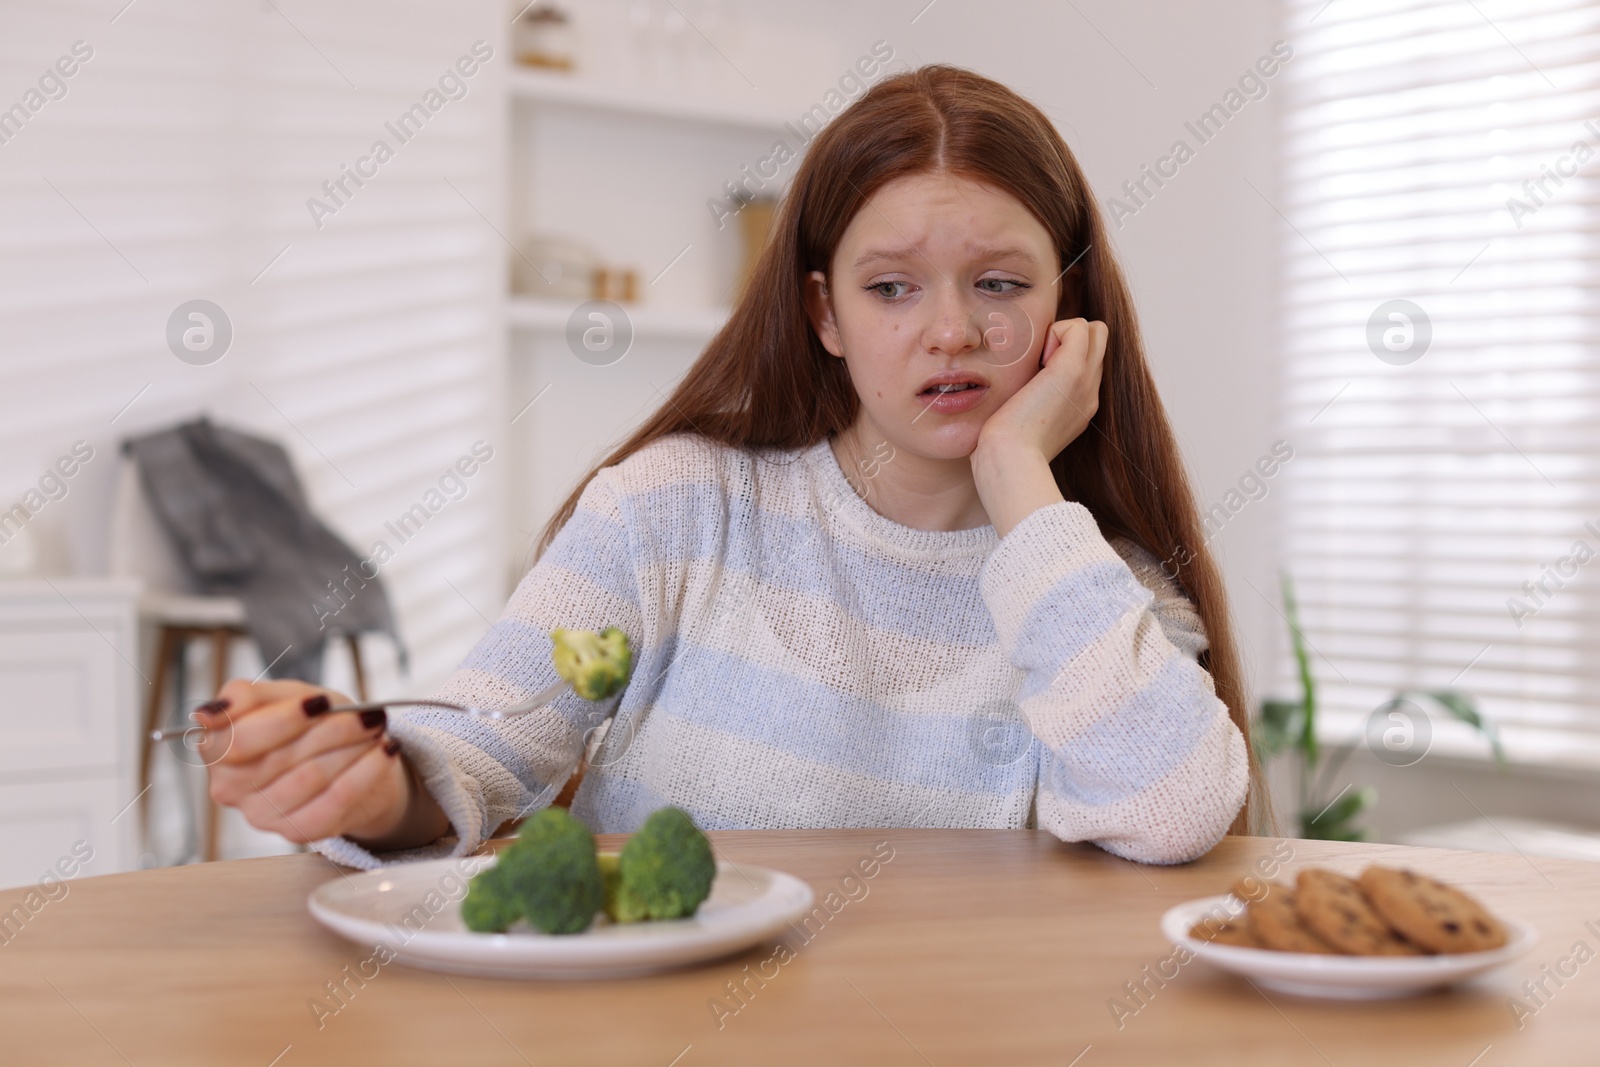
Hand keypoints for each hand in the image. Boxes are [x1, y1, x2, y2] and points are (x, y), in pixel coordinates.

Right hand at [200, 678, 424, 846]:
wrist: (346, 759)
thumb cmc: (309, 724)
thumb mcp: (283, 696)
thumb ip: (247, 696)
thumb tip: (211, 712)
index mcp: (216, 749)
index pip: (239, 739)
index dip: (283, 720)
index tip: (319, 703)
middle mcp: (228, 787)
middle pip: (282, 756)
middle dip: (331, 730)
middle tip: (366, 715)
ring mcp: (259, 815)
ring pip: (312, 776)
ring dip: (353, 748)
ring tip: (375, 730)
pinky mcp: (295, 832)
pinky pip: (335, 801)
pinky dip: (365, 772)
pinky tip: (383, 753)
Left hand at [978, 317, 1107, 462]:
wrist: (1010, 460)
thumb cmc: (1004, 446)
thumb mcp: (1023, 420)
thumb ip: (1030, 398)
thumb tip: (1023, 379)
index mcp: (1079, 406)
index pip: (1088, 360)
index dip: (1063, 353)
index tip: (1034, 375)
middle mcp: (1089, 393)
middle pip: (1097, 340)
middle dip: (1069, 338)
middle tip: (1038, 364)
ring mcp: (1086, 381)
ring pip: (1094, 329)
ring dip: (1064, 333)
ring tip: (1038, 364)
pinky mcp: (1072, 370)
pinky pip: (1078, 326)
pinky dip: (1056, 331)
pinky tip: (1037, 361)